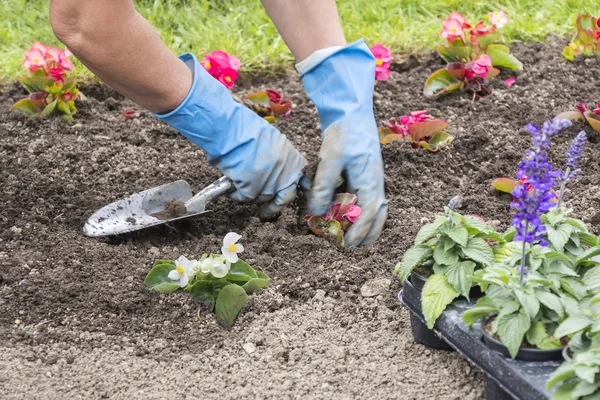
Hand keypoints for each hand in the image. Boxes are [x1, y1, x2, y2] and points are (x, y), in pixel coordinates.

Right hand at [153, 53, 306, 218]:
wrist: (230, 128)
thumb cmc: (246, 129)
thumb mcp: (272, 141)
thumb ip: (278, 159)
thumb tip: (273, 172)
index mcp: (293, 159)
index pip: (300, 181)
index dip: (292, 189)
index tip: (285, 194)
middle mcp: (285, 173)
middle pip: (286, 197)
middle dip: (275, 206)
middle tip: (265, 211)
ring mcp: (270, 182)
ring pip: (263, 197)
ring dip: (252, 195)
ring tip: (239, 189)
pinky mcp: (253, 188)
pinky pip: (246, 197)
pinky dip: (237, 195)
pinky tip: (230, 189)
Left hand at [300, 39, 387, 246]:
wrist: (352, 110)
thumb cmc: (343, 134)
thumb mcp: (330, 160)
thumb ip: (323, 188)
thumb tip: (316, 213)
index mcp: (370, 181)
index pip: (367, 214)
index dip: (358, 232)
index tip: (346, 245)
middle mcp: (375, 182)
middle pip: (377, 215)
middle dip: (367, 233)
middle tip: (352, 247)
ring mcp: (373, 177)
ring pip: (376, 208)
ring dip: (367, 224)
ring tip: (355, 237)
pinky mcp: (366, 173)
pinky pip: (369, 198)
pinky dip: (362, 211)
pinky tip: (350, 214)